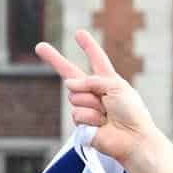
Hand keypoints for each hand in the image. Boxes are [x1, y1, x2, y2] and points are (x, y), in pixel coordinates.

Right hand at [36, 31, 160, 165]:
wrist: (133, 138)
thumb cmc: (131, 112)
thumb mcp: (116, 86)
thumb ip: (91, 80)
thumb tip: (68, 85)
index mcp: (108, 81)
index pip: (97, 60)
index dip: (88, 47)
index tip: (79, 33)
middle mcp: (95, 92)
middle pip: (69, 72)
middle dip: (54, 58)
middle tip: (39, 46)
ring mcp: (87, 107)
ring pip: (74, 95)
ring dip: (91, 103)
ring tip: (106, 114)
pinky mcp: (82, 123)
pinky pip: (76, 113)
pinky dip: (90, 118)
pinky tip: (101, 125)